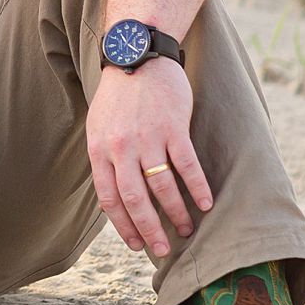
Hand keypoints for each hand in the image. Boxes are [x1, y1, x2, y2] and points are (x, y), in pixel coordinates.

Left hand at [86, 62, 213, 258]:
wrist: (137, 55)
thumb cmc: (118, 95)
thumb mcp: (99, 126)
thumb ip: (105, 158)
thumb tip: (113, 197)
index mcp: (99, 148)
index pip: (109, 198)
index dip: (123, 225)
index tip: (136, 244)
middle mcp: (121, 146)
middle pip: (135, 198)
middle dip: (149, 229)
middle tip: (162, 249)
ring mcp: (147, 137)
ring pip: (162, 186)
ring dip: (176, 212)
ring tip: (186, 228)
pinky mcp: (172, 127)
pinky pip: (186, 165)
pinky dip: (197, 188)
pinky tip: (205, 203)